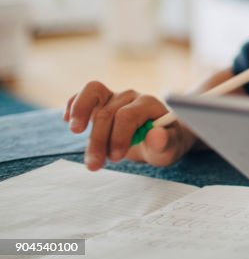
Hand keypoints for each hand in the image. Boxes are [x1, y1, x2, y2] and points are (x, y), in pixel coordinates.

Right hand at [65, 80, 195, 169]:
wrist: (160, 137)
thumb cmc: (165, 143)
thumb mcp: (171, 148)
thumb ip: (165, 142)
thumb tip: (155, 136)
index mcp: (150, 104)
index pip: (127, 115)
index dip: (118, 136)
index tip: (115, 158)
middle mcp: (131, 96)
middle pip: (107, 113)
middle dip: (98, 141)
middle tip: (95, 165)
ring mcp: (115, 96)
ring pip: (93, 94)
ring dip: (80, 114)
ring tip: (75, 131)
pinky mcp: (102, 101)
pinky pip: (85, 93)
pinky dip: (75, 104)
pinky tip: (68, 120)